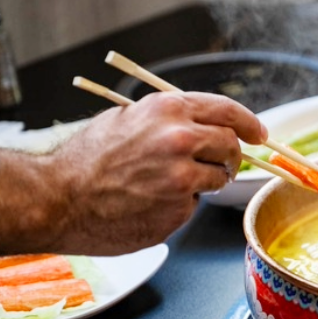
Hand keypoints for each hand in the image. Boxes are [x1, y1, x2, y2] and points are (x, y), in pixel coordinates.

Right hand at [51, 91, 266, 253]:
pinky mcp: (179, 208)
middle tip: (216, 164)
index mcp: (169, 110)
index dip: (248, 123)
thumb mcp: (128, 119)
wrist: (57, 197)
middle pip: (231, 145)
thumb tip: (200, 123)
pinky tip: (149, 203)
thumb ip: (167, 119)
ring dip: (203, 182)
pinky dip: (179, 205)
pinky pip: (194, 205)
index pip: (228, 111)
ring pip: (217, 177)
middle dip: (228, 156)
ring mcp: (183, 176)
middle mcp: (181, 139)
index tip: (259, 134)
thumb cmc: (85, 159)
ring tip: (164, 185)